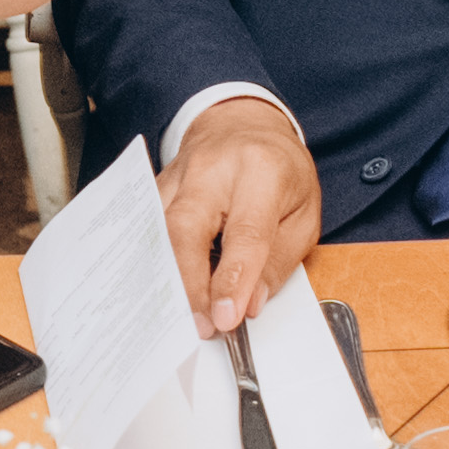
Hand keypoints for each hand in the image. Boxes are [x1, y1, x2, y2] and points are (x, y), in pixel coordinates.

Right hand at [162, 94, 324, 332]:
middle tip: (200, 325)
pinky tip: (155, 290)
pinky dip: (149, 262)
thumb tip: (250, 304)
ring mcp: (177, 175)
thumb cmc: (279, 171)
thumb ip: (279, 260)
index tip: (226, 318)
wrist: (242, 123)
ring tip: (177, 317)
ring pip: (157, 229)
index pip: (245, 232)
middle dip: (189, 284)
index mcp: (261, 171)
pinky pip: (145, 226)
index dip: (233, 280)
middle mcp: (212, 168)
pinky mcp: (155, 187)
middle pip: (186, 228)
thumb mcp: (303, 213)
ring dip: (166, 278)